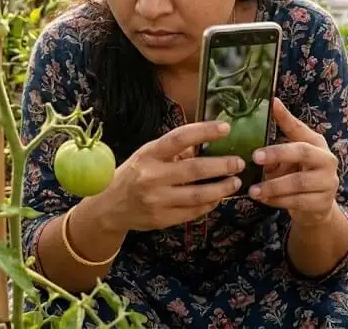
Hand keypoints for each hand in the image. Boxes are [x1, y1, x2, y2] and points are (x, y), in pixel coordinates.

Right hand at [89, 121, 245, 232]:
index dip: (204, 131)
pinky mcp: (162, 219)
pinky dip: (210, 203)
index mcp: (148, 154)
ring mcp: (157, 200)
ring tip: (236, 182)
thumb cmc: (133, 174)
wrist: (108, 206)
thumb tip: (205, 144)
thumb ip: (172, 151)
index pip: (179, 138)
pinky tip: (218, 197)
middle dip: (222, 165)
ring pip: (198, 195)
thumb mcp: (146, 155)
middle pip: (194, 169)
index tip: (226, 128)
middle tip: (239, 162)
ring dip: (222, 188)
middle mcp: (152, 176)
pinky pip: (193, 211)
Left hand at [248, 98, 340, 226]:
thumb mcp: (288, 160)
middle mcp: (326, 159)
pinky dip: (278, 201)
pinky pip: (298, 202)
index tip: (272, 104)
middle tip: (254, 157)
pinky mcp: (324, 203)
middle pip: (302, 152)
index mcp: (316, 144)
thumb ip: (276, 151)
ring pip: (299, 182)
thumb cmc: (298, 176)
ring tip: (253, 190)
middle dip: (277, 153)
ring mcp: (328, 182)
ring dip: (273, 186)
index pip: (300, 128)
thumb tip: (255, 145)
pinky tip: (264, 200)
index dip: (286, 117)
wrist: (316, 207)